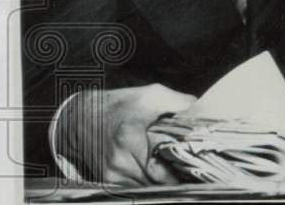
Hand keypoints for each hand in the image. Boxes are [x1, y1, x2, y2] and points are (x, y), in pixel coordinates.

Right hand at [59, 84, 195, 185]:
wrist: (81, 116)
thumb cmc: (118, 104)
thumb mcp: (150, 94)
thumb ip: (179, 103)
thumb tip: (203, 111)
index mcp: (129, 138)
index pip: (163, 168)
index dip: (183, 169)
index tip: (199, 166)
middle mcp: (118, 161)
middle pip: (158, 182)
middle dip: (176, 177)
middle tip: (193, 170)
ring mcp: (111, 175)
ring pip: (148, 189)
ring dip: (163, 182)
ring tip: (178, 170)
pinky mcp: (108, 181)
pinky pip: (136, 190)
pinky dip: (149, 184)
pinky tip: (159, 173)